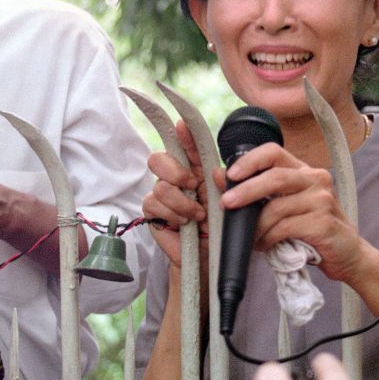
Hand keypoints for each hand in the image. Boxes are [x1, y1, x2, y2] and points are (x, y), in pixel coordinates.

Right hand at [143, 120, 211, 267]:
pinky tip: (184, 223)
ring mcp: (161, 193)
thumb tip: (217, 171)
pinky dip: (173, 215)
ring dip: (182, 203)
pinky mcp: (152, 210)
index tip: (182, 125)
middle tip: (193, 186)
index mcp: (195, 168)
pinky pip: (153, 204)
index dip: (183, 133)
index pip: (186, 145)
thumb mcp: (226, 201)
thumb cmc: (218, 224)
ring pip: (160, 186)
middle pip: (158, 159)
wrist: (209, 254)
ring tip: (196, 216)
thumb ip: (223, 185)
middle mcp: (175, 177)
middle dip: (176, 172)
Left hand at [222, 143, 364, 282]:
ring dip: (256, 225)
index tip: (230, 174)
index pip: (274, 152)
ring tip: (250, 238)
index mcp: (304, 171)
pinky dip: (268, 238)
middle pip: (275, 177)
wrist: (347, 256)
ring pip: (277, 207)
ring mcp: (322, 200)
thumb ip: (255, 192)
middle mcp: (316, 179)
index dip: (250, 160)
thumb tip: (219, 175)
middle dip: (246, 191)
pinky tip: (265, 245)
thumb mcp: (283, 208)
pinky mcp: (324, 222)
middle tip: (227, 204)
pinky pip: (285, 228)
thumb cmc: (312, 230)